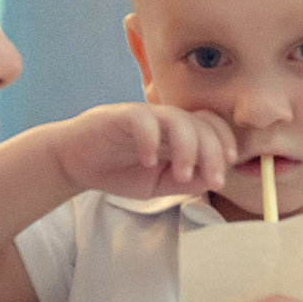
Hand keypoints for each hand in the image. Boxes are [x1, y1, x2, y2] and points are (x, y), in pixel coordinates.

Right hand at [51, 103, 236, 200]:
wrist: (76, 163)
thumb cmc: (120, 171)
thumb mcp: (160, 185)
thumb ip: (186, 181)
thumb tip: (214, 178)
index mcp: (179, 134)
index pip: (212, 126)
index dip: (225, 143)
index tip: (226, 169)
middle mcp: (165, 121)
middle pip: (202, 124)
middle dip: (214, 153)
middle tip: (213, 182)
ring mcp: (143, 117)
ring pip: (178, 119)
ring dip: (188, 148)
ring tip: (181, 175)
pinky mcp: (119, 117)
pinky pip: (142, 121)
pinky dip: (150, 141)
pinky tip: (148, 162)